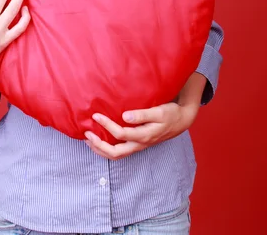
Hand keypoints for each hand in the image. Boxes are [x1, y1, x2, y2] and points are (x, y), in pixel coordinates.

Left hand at [84, 101, 198, 160]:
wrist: (180, 121)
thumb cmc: (169, 113)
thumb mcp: (159, 111)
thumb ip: (142, 114)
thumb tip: (125, 116)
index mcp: (144, 136)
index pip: (121, 134)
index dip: (106, 125)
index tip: (96, 115)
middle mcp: (139, 144)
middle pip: (115, 153)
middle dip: (98, 145)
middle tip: (86, 134)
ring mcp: (138, 146)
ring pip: (116, 155)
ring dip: (100, 150)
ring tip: (88, 140)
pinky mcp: (137, 144)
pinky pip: (119, 152)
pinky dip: (107, 149)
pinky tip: (99, 141)